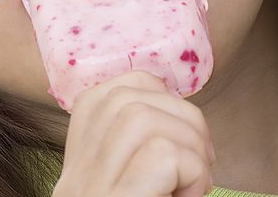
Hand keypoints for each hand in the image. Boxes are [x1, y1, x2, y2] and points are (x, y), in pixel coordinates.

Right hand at [52, 70, 214, 196]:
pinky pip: (160, 155)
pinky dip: (193, 170)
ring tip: (197, 180)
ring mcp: (88, 191)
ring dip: (189, 143)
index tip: (184, 134)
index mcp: (78, 163)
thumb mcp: (136, 183)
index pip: (112, 90)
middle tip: (203, 158)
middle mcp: (73, 176)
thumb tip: (181, 110)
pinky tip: (190, 195)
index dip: (160, 96)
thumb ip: (142, 149)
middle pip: (125, 99)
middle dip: (183, 115)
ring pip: (141, 117)